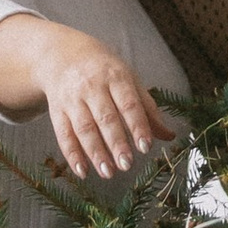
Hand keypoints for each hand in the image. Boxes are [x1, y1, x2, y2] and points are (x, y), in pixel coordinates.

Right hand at [36, 41, 172, 183]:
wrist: (63, 55)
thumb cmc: (105, 72)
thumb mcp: (129, 81)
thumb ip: (148, 109)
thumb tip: (169, 136)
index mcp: (115, 77)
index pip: (129, 103)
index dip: (138, 125)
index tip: (146, 147)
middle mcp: (92, 87)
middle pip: (105, 117)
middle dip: (116, 142)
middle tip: (127, 164)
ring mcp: (72, 99)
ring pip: (84, 128)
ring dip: (96, 152)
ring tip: (108, 172)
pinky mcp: (57, 111)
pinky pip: (64, 134)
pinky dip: (72, 154)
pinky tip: (82, 171)